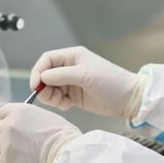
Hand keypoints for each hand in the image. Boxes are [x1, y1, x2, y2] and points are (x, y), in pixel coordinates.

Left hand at [0, 103, 81, 162]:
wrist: (64, 156)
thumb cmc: (63, 137)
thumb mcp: (48, 118)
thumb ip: (32, 119)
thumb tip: (29, 125)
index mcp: (20, 111)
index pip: (3, 112)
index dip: (8, 119)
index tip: (14, 126)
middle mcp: (9, 124)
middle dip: (8, 136)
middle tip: (22, 144)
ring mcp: (5, 143)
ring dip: (9, 150)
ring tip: (27, 156)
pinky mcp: (5, 160)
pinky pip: (4, 162)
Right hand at [30, 46, 145, 119]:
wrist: (128, 99)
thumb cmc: (110, 81)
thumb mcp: (85, 75)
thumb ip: (61, 75)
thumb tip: (42, 76)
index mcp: (73, 56)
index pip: (47, 60)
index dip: (38, 71)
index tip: (35, 86)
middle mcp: (70, 67)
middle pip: (46, 75)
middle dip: (44, 87)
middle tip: (50, 98)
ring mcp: (72, 82)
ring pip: (50, 88)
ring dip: (51, 96)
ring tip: (62, 102)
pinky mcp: (75, 96)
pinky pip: (58, 98)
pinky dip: (58, 103)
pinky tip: (68, 105)